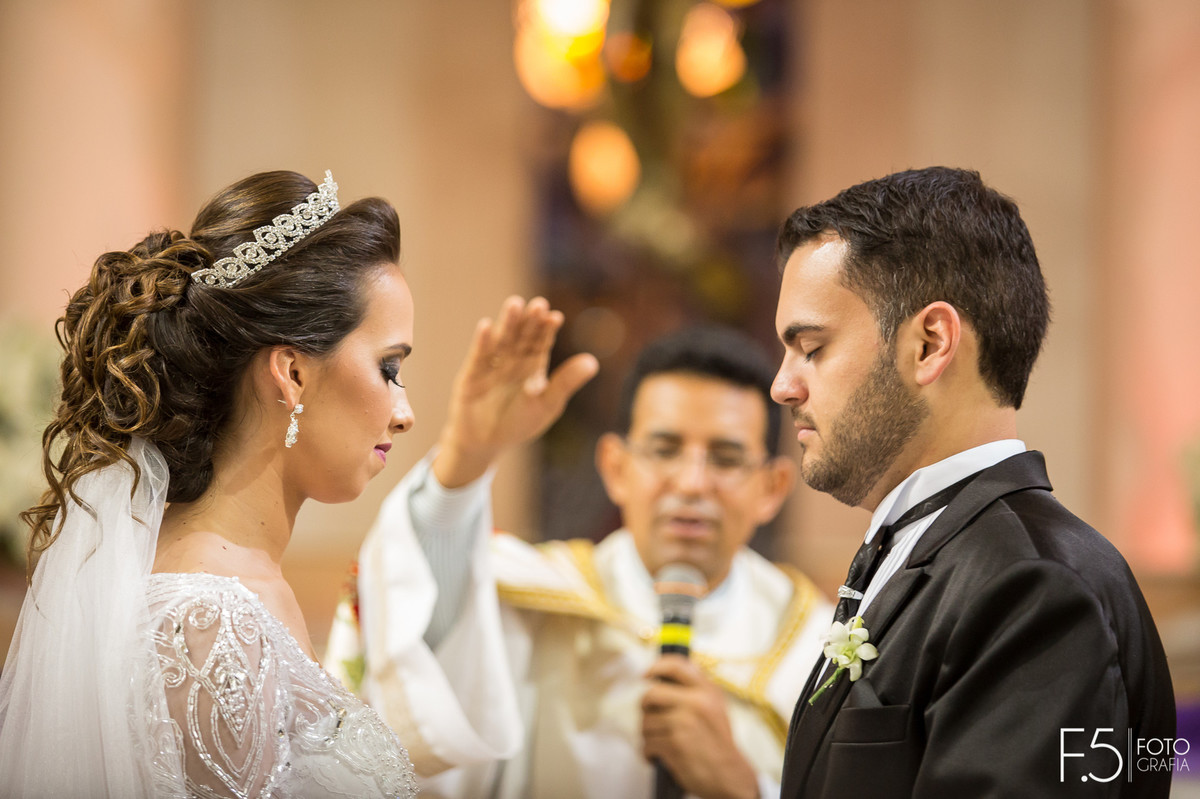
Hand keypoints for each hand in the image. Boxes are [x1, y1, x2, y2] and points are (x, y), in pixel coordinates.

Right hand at [433, 296, 597, 487]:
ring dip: (508, 323)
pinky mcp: (472, 374)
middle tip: (538, 304)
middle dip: (530, 320)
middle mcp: (513, 359)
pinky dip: (483, 341)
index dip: (547, 329)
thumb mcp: (547, 404)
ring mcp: (492, 364)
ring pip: (502, 340)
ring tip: (515, 304)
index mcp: (533, 365)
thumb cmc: (519, 423)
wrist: (486, 442)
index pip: (542, 342)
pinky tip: (487, 326)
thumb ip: (566, 383)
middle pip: (523, 335)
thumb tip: (593, 362)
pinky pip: (479, 355)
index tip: (555, 317)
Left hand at [641, 656, 759, 798]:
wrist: (729, 775)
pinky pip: (647, 744)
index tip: (646, 674)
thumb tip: (664, 675)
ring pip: (646, 722)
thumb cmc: (718, 742)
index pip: (676, 666)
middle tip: (650, 717)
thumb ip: (696, 689)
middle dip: (646, 708)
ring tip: (660, 741)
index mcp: (707, 691)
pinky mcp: (674, 745)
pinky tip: (658, 756)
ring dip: (648, 735)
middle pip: (651, 694)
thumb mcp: (716, 707)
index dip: (656, 666)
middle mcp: (696, 703)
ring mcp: (684, 723)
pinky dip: (648, 752)